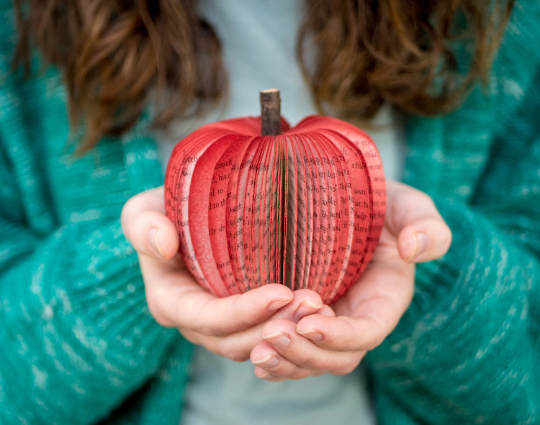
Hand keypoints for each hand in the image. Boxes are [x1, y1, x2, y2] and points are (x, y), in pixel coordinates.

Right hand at [121, 187, 332, 360]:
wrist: (185, 218)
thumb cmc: (165, 212)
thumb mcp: (144, 209)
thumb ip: (143, 223)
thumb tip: (163, 242)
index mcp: (170, 303)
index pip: (208, 320)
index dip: (244, 312)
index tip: (282, 291)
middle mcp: (196, 324)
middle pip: (238, 341)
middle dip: (276, 327)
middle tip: (314, 302)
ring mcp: (222, 327)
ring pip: (259, 344)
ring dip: (291, 331)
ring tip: (321, 307)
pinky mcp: (244, 320)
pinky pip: (270, 337)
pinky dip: (295, 330)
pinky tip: (322, 313)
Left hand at [249, 180, 451, 380]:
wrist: (348, 203)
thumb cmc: (380, 204)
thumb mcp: (408, 206)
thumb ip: (426, 226)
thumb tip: (412, 249)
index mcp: (384, 300)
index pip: (368, 332)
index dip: (341, 335)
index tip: (309, 323)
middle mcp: (356, 320)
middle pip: (337, 357)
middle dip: (306, 353)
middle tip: (272, 334)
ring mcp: (329, 323)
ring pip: (312, 361)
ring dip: (286, 362)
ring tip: (258, 350)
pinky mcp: (303, 320)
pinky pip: (293, 352)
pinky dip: (276, 361)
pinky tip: (254, 357)